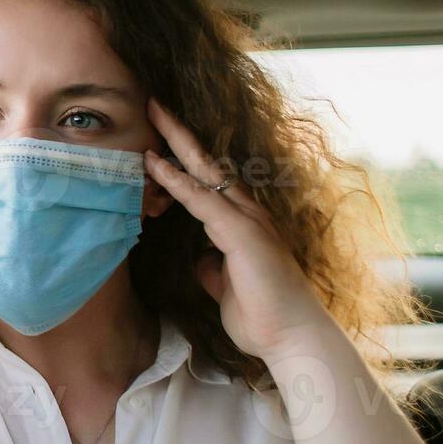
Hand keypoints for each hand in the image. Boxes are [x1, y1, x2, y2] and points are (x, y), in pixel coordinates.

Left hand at [141, 98, 339, 362]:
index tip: (157, 140)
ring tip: (151, 115)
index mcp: (243, 225)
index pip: (208, 183)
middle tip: (153, 105)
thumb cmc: (263, 317)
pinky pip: (202, 200)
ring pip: (205, 172)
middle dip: (179, 134)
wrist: (291, 338)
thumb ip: (214, 270)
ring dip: (176, 143)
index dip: (183, 159)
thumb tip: (201, 261)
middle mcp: (247, 214)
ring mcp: (247, 220)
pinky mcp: (242, 233)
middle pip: (207, 164)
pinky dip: (177, 181)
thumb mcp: (227, 288)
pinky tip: (156, 165)